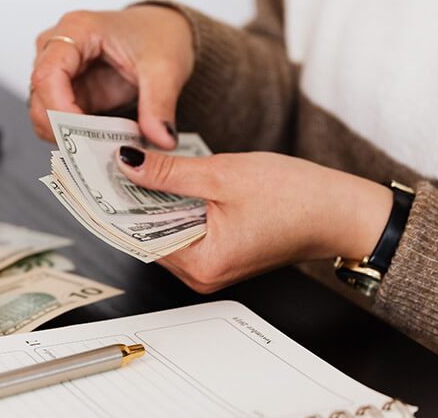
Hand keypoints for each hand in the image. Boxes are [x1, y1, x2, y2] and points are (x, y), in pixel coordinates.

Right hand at [29, 6, 193, 148]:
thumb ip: (160, 104)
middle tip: (96, 151)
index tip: (83, 135)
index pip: (48, 74)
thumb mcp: (166, 68)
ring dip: (68, 136)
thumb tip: (161, 138)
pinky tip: (100, 143)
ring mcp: (61, 72)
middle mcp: (59, 48)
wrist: (165, 32)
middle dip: (63, 130)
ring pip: (44, 114)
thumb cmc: (158, 34)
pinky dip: (76, 138)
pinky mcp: (69, 92)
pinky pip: (59, 122)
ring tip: (103, 147)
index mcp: (77, 30)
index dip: (59, 110)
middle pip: (40, 98)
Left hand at [115, 146, 393, 293]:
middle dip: (132, 199)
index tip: (96, 177)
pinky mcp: (223, 253)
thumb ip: (169, 172)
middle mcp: (203, 275)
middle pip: (149, 235)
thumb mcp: (223, 175)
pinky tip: (170, 180)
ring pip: (166, 231)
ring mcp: (213, 267)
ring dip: (154, 201)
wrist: (341, 210)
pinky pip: (186, 230)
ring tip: (140, 165)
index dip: (115, 203)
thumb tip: (129, 164)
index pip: (138, 236)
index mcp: (202, 264)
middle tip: (113, 162)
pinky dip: (176, 206)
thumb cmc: (297, 198)